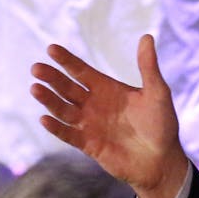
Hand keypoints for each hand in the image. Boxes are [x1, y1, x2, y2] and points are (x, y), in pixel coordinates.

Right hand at [31, 34, 190, 197]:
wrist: (163, 160)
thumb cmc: (162, 125)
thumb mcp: (157, 93)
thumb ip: (148, 67)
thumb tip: (147, 36)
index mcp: (107, 89)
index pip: (81, 71)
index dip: (67, 61)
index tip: (51, 49)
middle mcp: (94, 105)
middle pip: (67, 88)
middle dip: (52, 78)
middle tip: (37, 68)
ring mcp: (90, 125)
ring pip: (63, 110)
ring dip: (49, 100)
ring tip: (35, 88)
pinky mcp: (89, 145)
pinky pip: (69, 135)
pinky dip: (56, 128)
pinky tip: (45, 118)